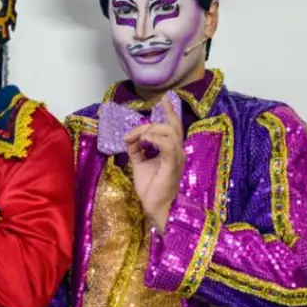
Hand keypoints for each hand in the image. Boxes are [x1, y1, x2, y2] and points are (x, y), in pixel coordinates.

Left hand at [125, 94, 184, 232]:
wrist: (156, 206)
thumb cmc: (151, 188)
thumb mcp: (140, 164)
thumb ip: (136, 150)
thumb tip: (129, 139)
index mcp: (171, 151)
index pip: (173, 127)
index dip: (169, 112)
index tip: (164, 99)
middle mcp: (177, 152)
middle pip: (172, 126)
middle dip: (154, 121)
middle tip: (138, 129)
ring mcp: (176, 158)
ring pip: (170, 132)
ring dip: (151, 130)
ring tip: (139, 137)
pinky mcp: (171, 165)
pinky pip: (168, 145)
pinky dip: (156, 139)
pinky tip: (145, 140)